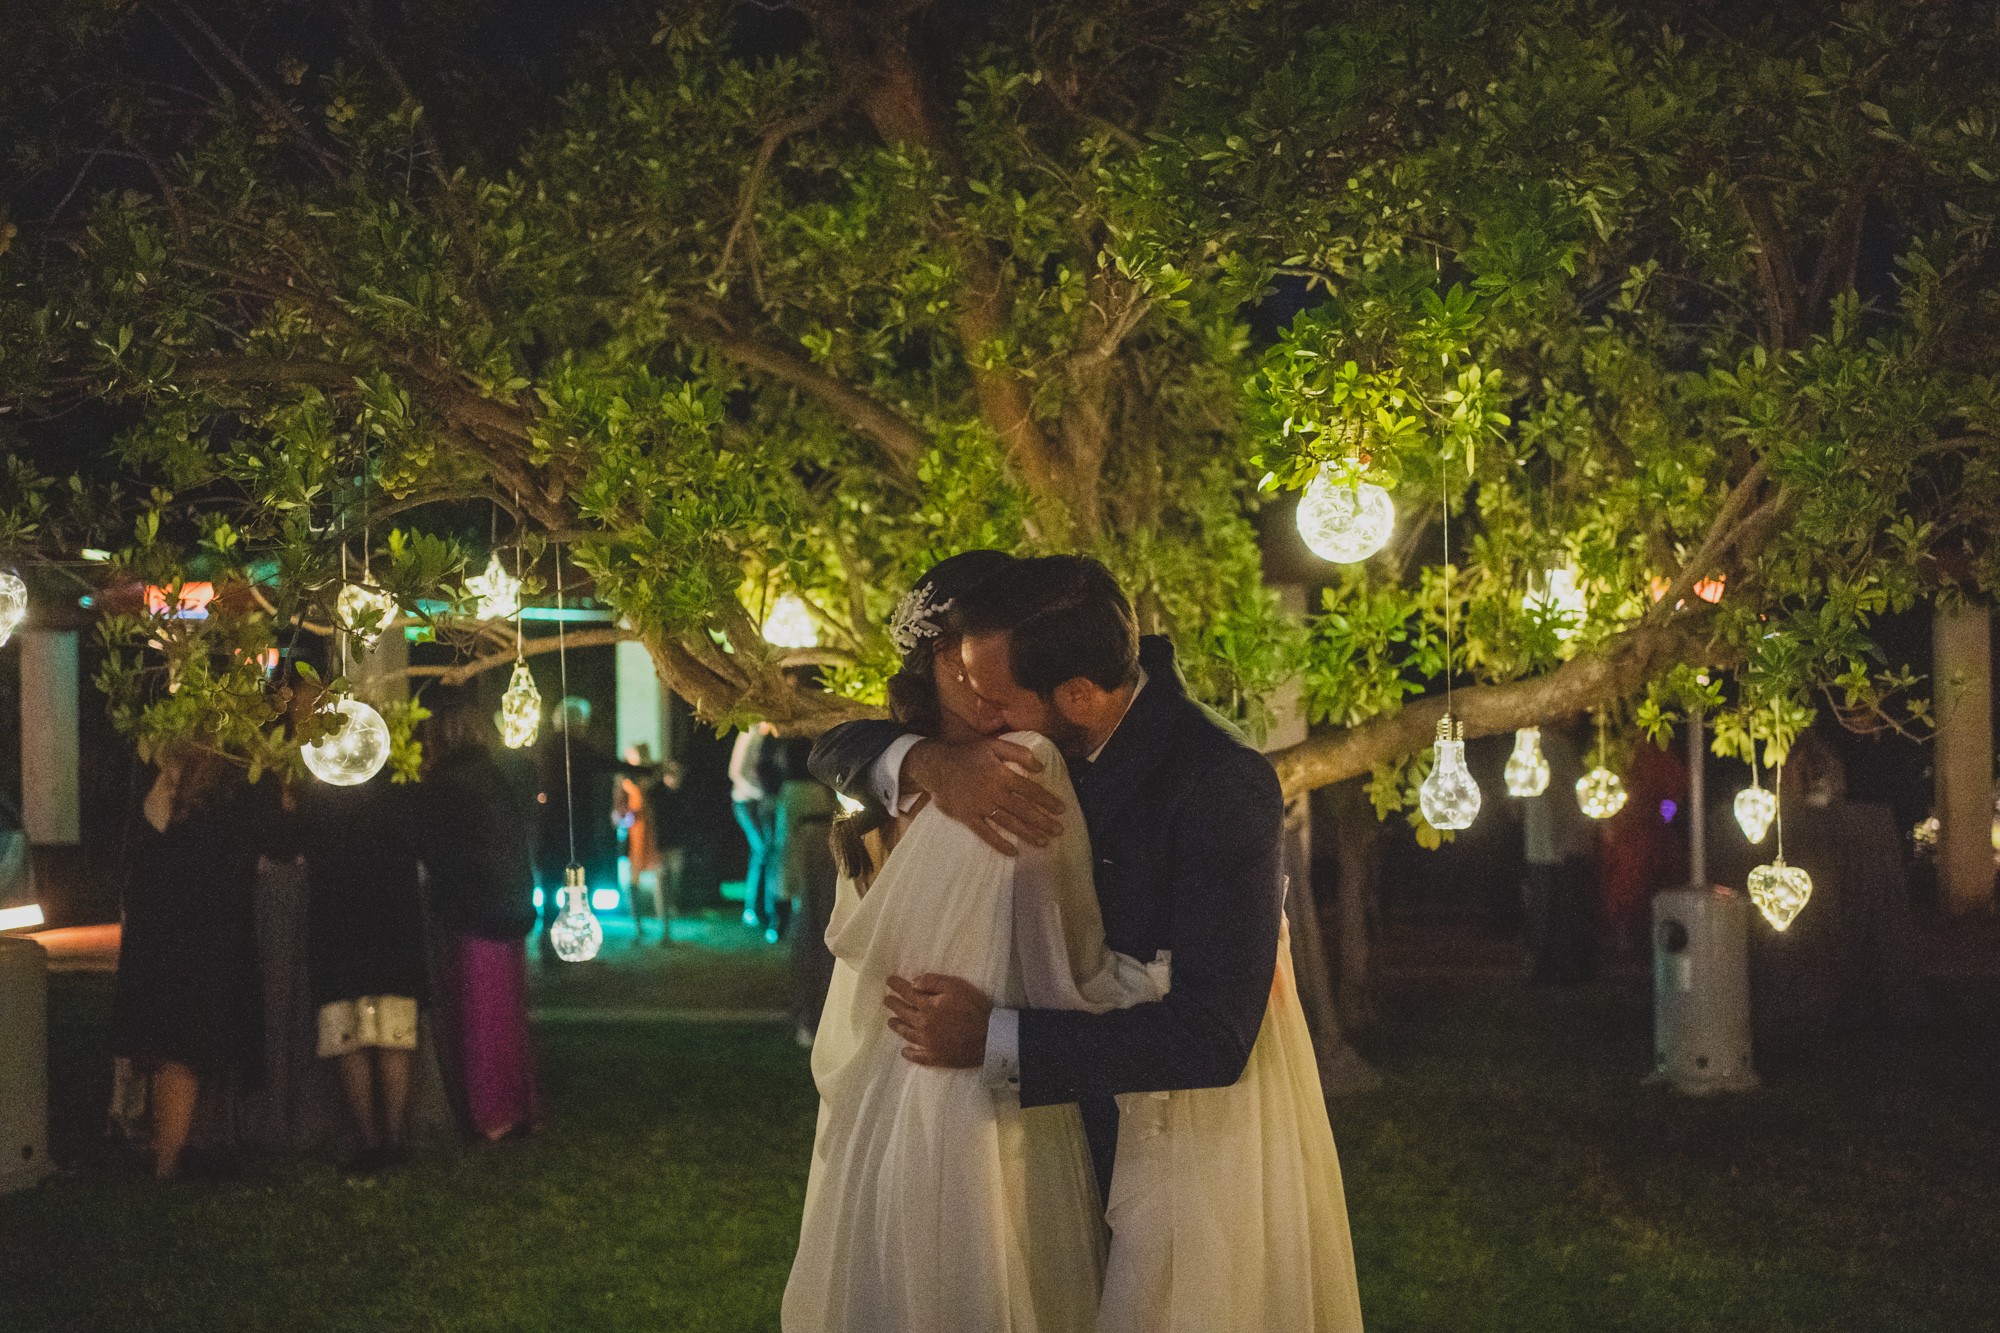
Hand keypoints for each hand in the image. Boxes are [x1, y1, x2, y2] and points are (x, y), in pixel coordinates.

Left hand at [885, 973, 991, 1067]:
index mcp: (927, 1007)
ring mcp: (928, 1044)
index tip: (889, 980)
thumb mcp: (955, 987)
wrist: (989, 1037)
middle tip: (886, 1000)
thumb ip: (932, 982)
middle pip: (904, 1013)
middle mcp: (923, 1025)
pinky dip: (910, 1054)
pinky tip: (904, 1052)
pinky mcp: (936, 1057)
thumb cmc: (974, 1009)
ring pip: (907, 1034)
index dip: (897, 986)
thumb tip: (913, 983)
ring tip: (890, 1022)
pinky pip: (918, 1056)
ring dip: (897, 1026)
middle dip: (893, 1005)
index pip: (908, 993)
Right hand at [904, 737, 1062, 854]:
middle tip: (1059, 830)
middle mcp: (993, 793)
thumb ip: (1018, 752)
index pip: (1030, 790)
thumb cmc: (967, 755)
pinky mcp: (968, 817)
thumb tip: (1040, 767)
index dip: (1047, 800)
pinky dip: (999, 843)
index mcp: (1001, 775)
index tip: (1061, 809)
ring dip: (1027, 833)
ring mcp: (980, 807)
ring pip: (1008, 823)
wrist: (935, 766)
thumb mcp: (993, 745)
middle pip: (1023, 809)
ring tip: (1044, 842)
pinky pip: (985, 833)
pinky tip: (1013, 852)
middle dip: (1043, 821)